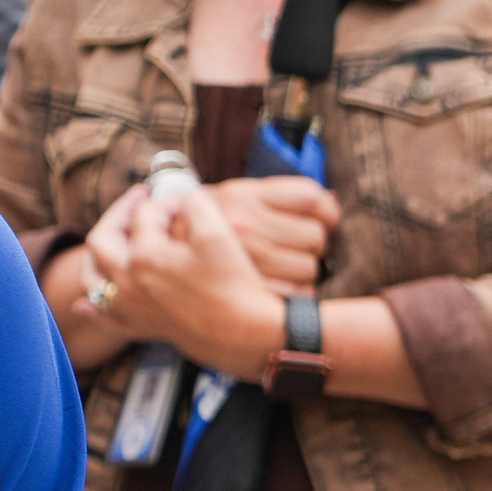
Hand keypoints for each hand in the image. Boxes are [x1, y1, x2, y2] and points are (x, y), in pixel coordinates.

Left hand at [85, 176, 314, 373]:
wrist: (249, 335)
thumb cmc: (235, 286)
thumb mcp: (219, 232)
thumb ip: (195, 204)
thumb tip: (185, 200)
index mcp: (144, 256)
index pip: (146, 214)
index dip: (169, 201)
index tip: (190, 201)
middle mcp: (127, 282)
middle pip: (103, 239)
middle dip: (120, 215)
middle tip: (139, 202)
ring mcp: (131, 307)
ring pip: (93, 277)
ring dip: (97, 255)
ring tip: (110, 241)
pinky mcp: (143, 327)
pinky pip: (105, 317)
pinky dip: (91, 308)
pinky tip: (84, 304)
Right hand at [208, 174, 338, 294]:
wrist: (160, 266)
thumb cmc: (205, 230)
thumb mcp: (232, 199)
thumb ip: (280, 197)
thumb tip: (331, 201)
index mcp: (242, 195)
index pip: (310, 196)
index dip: (326, 210)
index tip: (325, 219)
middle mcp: (244, 224)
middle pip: (315, 235)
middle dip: (312, 243)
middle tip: (294, 246)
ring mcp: (246, 259)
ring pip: (311, 267)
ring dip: (304, 270)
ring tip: (281, 266)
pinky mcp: (249, 292)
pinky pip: (300, 295)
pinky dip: (296, 293)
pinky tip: (277, 286)